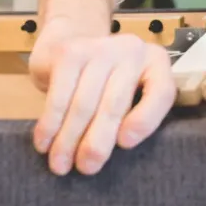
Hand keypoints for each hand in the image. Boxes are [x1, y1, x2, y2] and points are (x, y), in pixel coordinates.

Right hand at [27, 19, 175, 175]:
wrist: (74, 36)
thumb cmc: (108, 79)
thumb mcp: (131, 91)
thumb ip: (131, 115)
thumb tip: (106, 152)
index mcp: (156, 62)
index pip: (161, 92)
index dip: (145, 120)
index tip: (125, 145)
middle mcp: (132, 49)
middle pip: (116, 103)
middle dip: (97, 142)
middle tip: (86, 168)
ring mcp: (100, 47)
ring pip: (84, 104)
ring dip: (69, 140)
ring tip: (61, 164)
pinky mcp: (69, 52)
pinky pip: (59, 96)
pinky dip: (50, 124)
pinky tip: (44, 143)